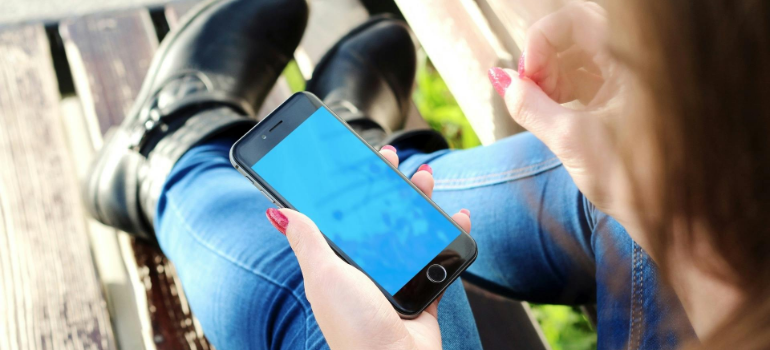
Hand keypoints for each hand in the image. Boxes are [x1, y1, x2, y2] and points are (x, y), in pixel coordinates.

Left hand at [265, 147, 471, 349]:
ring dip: (422, 203)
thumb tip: (278, 212)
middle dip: (390, 187)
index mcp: (341, 263)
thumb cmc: (353, 325)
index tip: (360, 161)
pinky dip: (451, 235)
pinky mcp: (424, 290)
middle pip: (382, 217)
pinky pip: (440, 257)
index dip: (353, 188)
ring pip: (412, 231)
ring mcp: (398, 278)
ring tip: (426, 180)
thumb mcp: (324, 276)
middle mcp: (369, 268)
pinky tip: (458, 217)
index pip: (346, 216)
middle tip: (394, 161)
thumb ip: (308, 241)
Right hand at [489, 1, 640, 241]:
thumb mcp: (571, 141)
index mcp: (637, 60)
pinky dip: (565, 90)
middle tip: (528, 91)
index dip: (541, 42)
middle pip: (577, 35)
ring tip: (539, 106)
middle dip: (544, 59)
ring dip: (552, 76)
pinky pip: (590, 78)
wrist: (675, 221)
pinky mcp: (628, 99)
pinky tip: (553, 112)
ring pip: (581, 56)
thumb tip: (499, 80)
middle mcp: (638, 62)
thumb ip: (529, 106)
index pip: (576, 20)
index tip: (524, 77)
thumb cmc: (637, 183)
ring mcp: (634, 80)